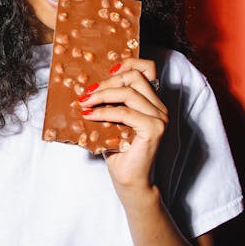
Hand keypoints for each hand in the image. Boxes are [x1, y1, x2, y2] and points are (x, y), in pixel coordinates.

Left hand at [78, 58, 167, 196]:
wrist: (130, 182)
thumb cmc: (119, 152)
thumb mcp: (112, 120)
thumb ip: (109, 102)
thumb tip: (87, 87)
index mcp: (152, 102)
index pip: (147, 68)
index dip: (126, 63)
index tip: (106, 72)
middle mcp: (159, 107)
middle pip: (134, 77)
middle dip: (107, 82)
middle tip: (87, 94)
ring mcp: (159, 118)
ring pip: (128, 92)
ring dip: (102, 95)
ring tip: (85, 103)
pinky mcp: (154, 129)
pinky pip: (124, 112)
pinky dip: (103, 112)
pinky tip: (89, 115)